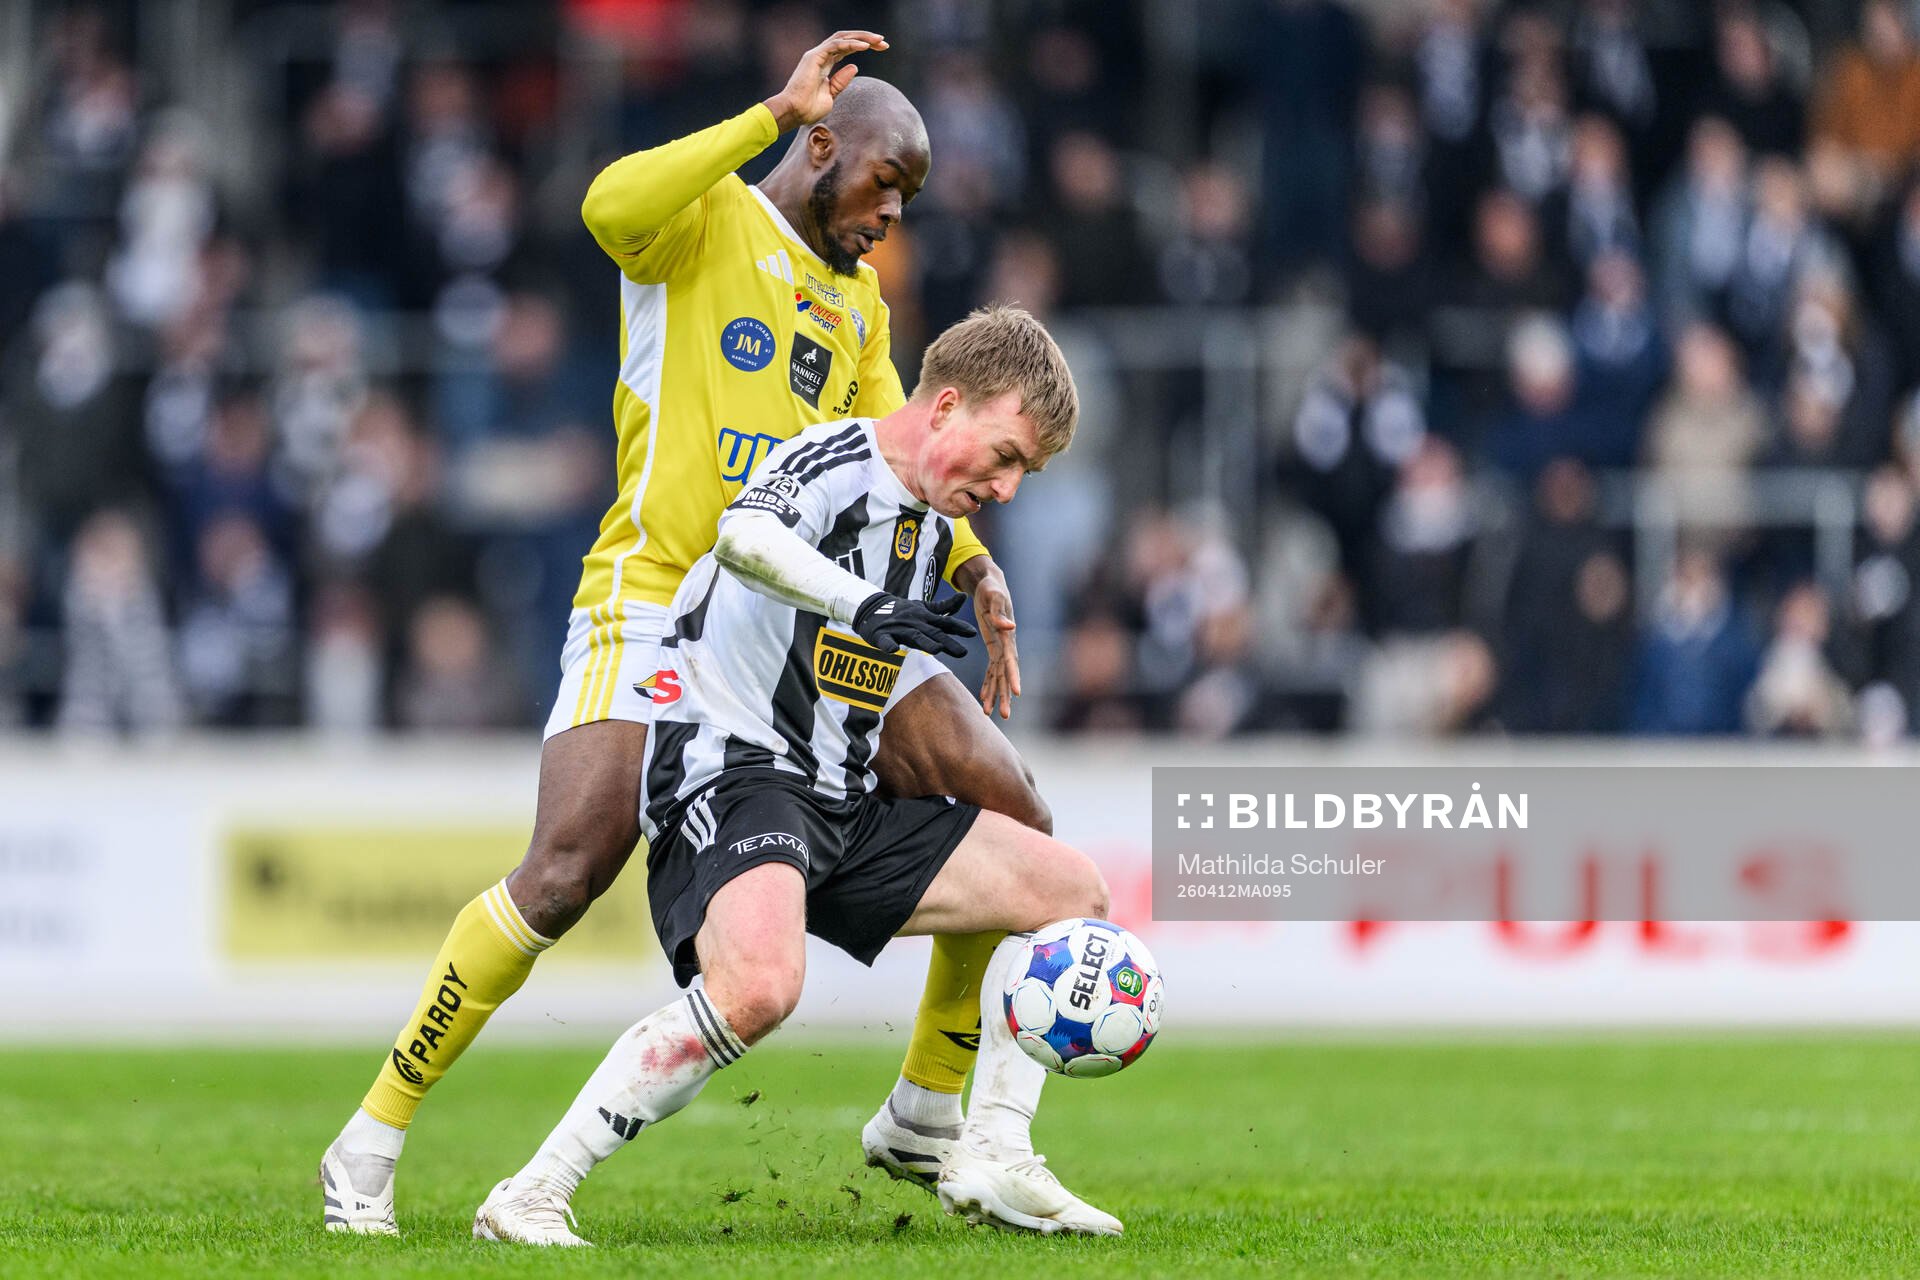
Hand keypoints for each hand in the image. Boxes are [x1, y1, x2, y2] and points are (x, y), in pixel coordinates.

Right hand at [763, 30, 887, 131]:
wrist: (794, 113)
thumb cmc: (808, 108)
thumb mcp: (831, 95)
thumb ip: (841, 81)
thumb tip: (855, 67)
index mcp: (824, 64)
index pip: (847, 48)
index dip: (864, 45)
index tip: (882, 48)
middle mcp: (820, 55)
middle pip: (847, 39)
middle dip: (867, 38)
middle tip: (884, 42)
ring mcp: (816, 54)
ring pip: (842, 38)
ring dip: (862, 37)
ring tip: (879, 41)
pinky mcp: (814, 56)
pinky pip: (836, 45)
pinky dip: (851, 44)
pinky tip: (865, 46)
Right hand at [851, 592, 975, 658]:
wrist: (873, 607)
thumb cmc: (903, 611)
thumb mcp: (924, 607)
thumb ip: (944, 606)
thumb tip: (964, 597)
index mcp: (925, 618)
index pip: (945, 622)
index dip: (958, 627)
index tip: (972, 633)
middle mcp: (914, 623)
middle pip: (933, 632)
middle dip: (947, 642)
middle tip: (962, 652)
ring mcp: (898, 629)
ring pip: (913, 636)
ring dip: (925, 643)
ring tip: (936, 650)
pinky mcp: (882, 635)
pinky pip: (885, 641)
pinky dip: (888, 645)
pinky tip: (893, 650)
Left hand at [968, 567, 1020, 718]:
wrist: (990, 583)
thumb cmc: (993, 588)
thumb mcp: (994, 597)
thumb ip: (999, 612)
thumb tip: (1009, 626)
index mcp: (1008, 635)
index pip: (1012, 660)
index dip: (1014, 676)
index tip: (1017, 693)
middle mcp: (1006, 645)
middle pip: (1007, 674)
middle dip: (1005, 695)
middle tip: (1004, 715)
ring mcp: (1000, 647)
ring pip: (999, 676)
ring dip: (995, 694)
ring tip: (990, 713)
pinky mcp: (993, 647)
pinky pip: (991, 670)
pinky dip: (987, 683)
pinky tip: (983, 698)